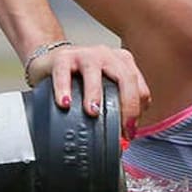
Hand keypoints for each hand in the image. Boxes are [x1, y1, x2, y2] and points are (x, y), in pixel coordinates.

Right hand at [30, 44, 151, 133]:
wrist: (51, 62)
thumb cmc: (81, 79)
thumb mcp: (105, 89)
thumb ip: (116, 107)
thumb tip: (123, 137)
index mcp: (123, 64)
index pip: (140, 88)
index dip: (137, 112)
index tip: (129, 131)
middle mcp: (107, 56)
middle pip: (125, 78)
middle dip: (127, 105)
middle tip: (121, 127)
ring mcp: (85, 54)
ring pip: (94, 72)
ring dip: (95, 94)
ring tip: (92, 112)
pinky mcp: (62, 57)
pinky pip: (63, 73)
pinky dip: (64, 89)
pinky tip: (64, 103)